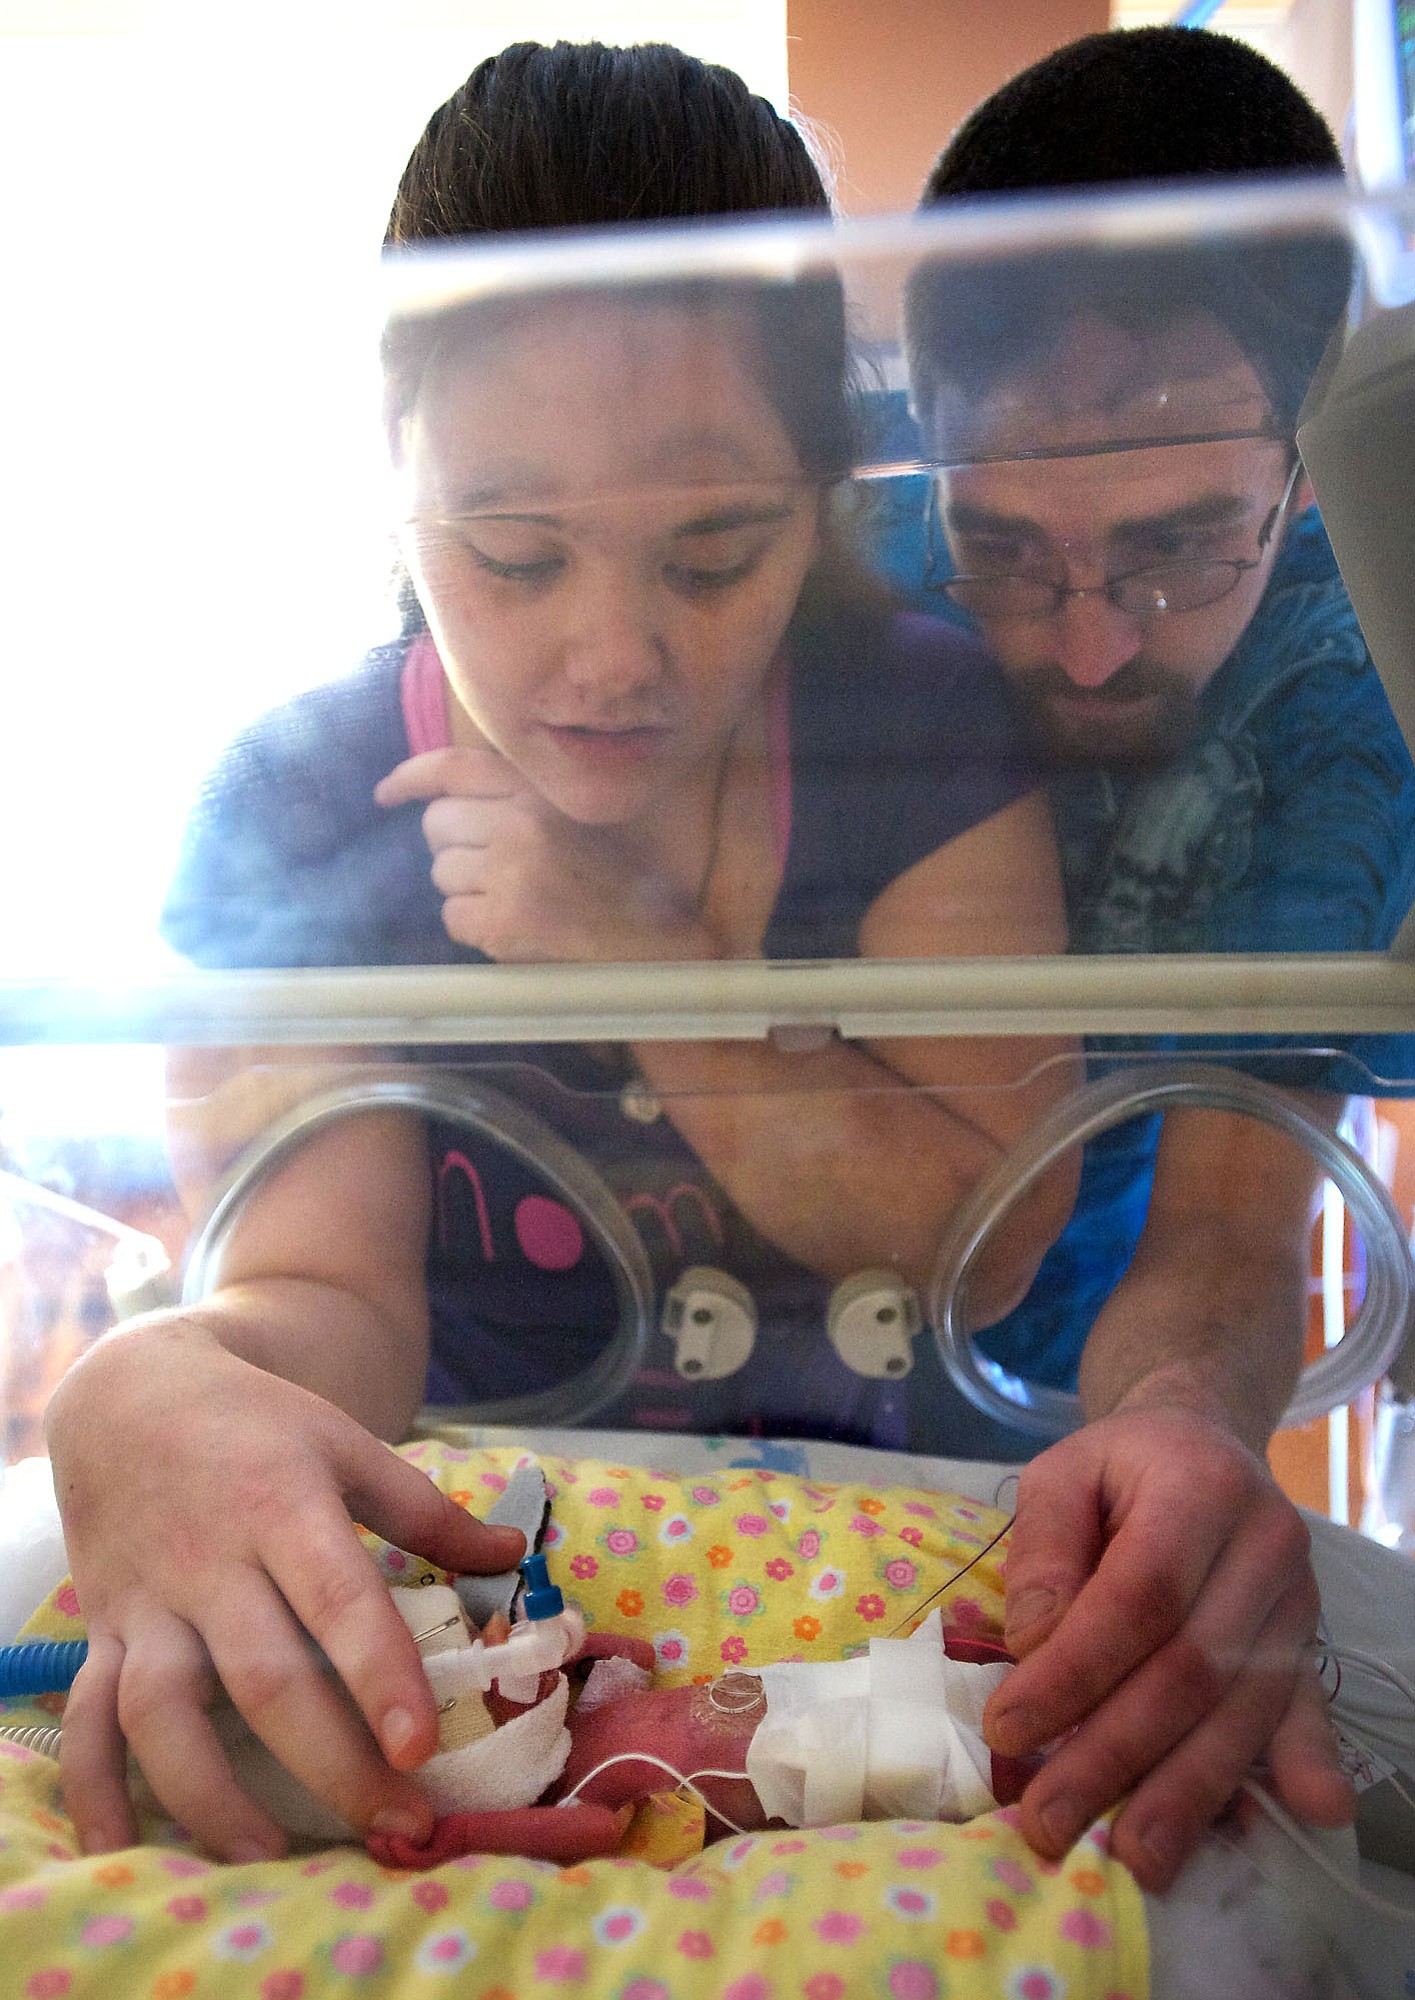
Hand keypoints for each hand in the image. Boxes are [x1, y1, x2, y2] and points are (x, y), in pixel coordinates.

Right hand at [46, 1317, 525, 1861]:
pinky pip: (87, 1718)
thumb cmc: (258, 1427)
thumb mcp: (344, 1443)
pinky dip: (93, 1788)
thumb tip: (513, 1554)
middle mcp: (211, 1561)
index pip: (337, 1598)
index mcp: (283, 1506)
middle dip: (330, 1762)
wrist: (131, 1395)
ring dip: (208, 1793)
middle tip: (395, 1825)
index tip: (421, 1747)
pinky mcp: (102, 1632)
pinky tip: (122, 1850)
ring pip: (162, 1710)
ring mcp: (149, 1603)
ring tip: (267, 1856)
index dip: (379, 1674)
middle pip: (264, 1677)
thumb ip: (426, 1510)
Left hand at [375, 745, 713, 960]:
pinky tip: (515, 930)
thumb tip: (442, 806)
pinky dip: (476, 929)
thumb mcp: (575, 821)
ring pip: (442, 875)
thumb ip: (519, 803)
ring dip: (467, 893)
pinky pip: (454, 918)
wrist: (659, 943)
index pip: (455, 767)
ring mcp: (511, 872)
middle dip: (453, 850)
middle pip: (437, 826)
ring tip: (515, 902)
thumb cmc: (620, 884)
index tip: (385, 794)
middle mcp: (521, 823)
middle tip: (492, 871)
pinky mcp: (505, 921)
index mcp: (540, 791)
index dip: (410, 777)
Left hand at [982, 1406, 1353, 1891]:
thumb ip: (1044, 1547)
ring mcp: (1296, 1599)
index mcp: (1200, 1485)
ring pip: (1242, 1706)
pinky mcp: (1309, 1641)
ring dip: (1186, 1790)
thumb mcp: (1060, 1472)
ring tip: (1131, 1858)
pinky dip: (1300, 1763)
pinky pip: (1303, 1710)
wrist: (1202, 1444)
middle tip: (1047, 1817)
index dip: (1077, 1670)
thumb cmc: (1120, 1468)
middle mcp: (1265, 1544)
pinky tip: (1307, 1813)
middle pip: (1192, 1666)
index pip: (1141, 1595)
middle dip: (1115, 1753)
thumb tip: (1033, 1642)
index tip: (1010, 1729)